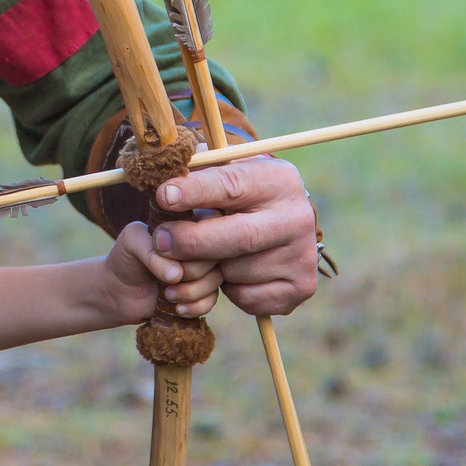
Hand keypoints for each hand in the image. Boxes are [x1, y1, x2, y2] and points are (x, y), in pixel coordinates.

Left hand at [104, 221, 222, 322]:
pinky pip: (212, 300)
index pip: (210, 224)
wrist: (119, 292)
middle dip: (191, 272)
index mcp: (188, 222)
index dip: (192, 244)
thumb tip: (176, 274)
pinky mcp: (202, 292)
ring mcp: (204, 269)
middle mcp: (200, 244)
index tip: (168, 253)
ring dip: (191, 292)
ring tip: (168, 295)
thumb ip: (151, 249)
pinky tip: (177, 308)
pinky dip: (195, 307)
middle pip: (216, 255)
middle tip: (167, 279)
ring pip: (216, 279)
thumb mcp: (131, 241)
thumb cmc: (126, 258)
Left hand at [148, 155, 318, 318]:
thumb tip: (162, 173)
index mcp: (279, 179)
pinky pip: (247, 297)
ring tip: (211, 253)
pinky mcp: (301, 287)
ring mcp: (303, 255)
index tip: (164, 196)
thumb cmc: (237, 192)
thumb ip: (194, 168)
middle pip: (239, 237)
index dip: (195, 192)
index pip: (232, 185)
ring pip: (237, 271)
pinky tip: (234, 270)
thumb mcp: (222, 169)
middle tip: (161, 241)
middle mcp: (299, 217)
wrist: (279, 223)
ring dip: (211, 268)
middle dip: (192, 241)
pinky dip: (230, 289)